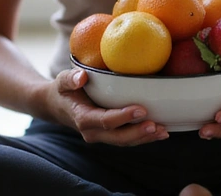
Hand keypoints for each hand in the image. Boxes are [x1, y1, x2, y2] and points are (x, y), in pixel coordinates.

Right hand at [46, 69, 169, 145]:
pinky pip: (127, 140)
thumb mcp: (62, 81)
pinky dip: (144, 137)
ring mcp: (101, 136)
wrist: (57, 106)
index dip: (123, 117)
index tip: (141, 109)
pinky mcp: (109, 135)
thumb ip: (70, 79)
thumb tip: (82, 77)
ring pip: (125, 141)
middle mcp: (92, 132)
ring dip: (145, 138)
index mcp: (82, 118)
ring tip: (163, 131)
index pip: (105, 121)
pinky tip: (160, 132)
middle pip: (118, 137)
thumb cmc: (63, 91)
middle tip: (157, 125)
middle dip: (138, 133)